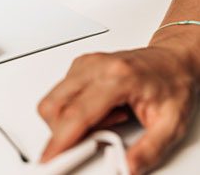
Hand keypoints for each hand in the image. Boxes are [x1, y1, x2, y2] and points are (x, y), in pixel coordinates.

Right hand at [38, 47, 196, 174]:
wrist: (171, 60)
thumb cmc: (172, 83)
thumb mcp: (171, 124)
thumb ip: (148, 150)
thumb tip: (128, 167)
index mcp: (117, 78)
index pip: (77, 114)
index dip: (60, 140)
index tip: (51, 158)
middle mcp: (95, 66)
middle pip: (55, 105)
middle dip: (62, 133)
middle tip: (90, 142)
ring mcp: (85, 63)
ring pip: (53, 99)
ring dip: (69, 121)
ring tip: (104, 122)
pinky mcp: (80, 64)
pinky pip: (60, 92)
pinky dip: (73, 109)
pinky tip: (100, 110)